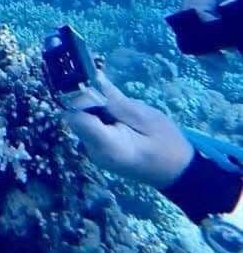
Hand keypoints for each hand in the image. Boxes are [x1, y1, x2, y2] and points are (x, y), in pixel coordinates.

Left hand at [62, 72, 192, 189]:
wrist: (177, 173)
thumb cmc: (168, 146)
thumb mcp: (147, 118)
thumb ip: (117, 101)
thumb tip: (94, 79)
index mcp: (108, 146)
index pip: (76, 118)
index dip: (80, 98)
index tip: (93, 85)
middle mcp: (94, 151)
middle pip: (75, 117)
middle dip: (87, 100)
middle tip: (110, 95)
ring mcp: (94, 152)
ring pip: (81, 119)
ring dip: (95, 107)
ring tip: (119, 108)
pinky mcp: (98, 148)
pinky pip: (90, 125)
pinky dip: (99, 115)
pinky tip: (116, 113)